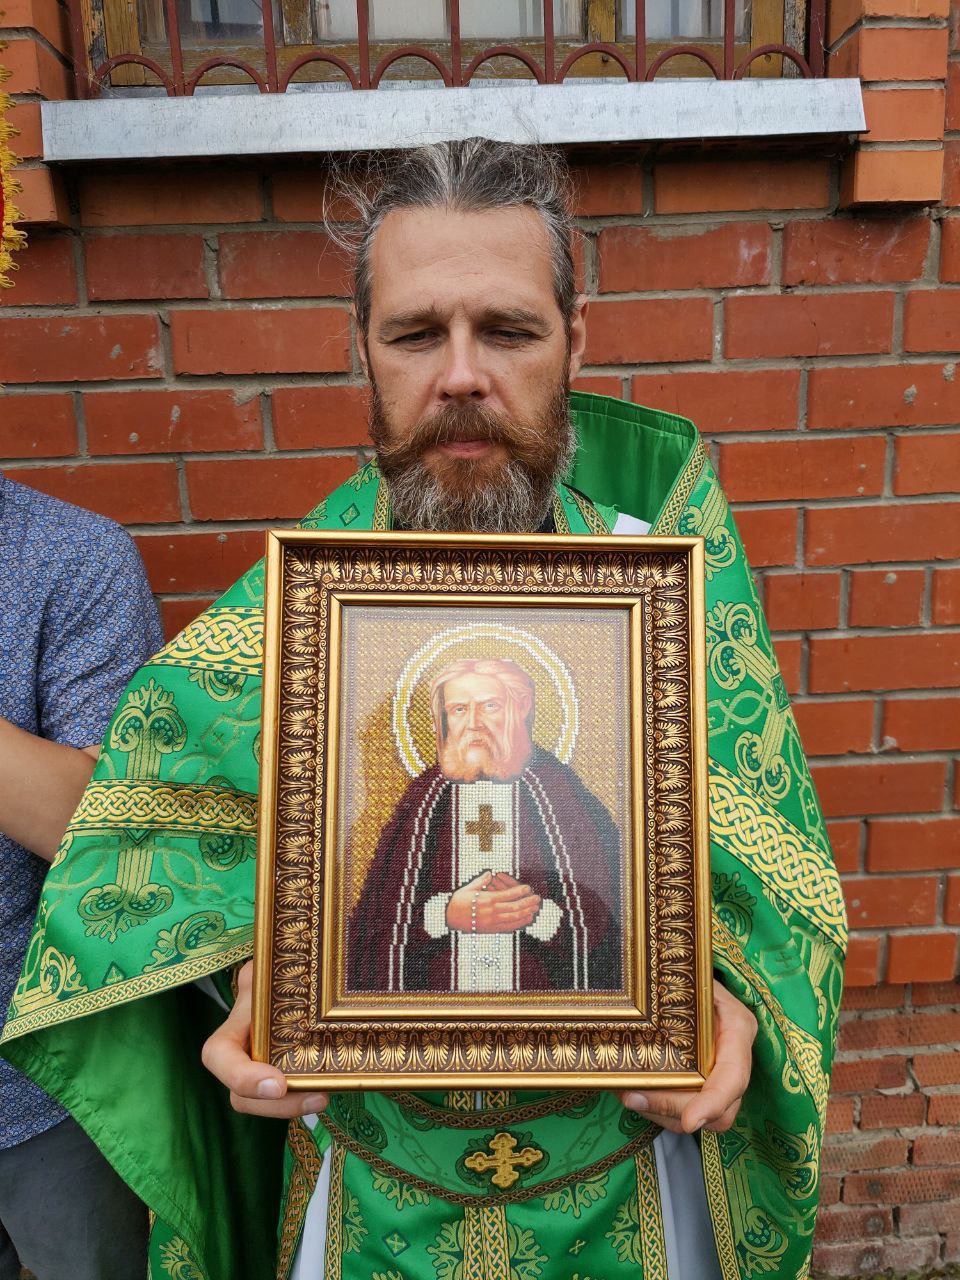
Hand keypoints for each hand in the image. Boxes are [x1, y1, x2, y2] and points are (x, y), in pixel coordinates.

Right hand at [200, 960, 327, 1117]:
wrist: (293, 971)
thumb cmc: (281, 964)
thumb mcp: (274, 963)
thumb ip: (276, 970)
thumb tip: (289, 966)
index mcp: (237, 1019)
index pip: (218, 1055)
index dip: (241, 1076)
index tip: (278, 1084)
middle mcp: (242, 1049)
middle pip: (241, 1095)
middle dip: (278, 1105)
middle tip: (319, 1097)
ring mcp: (260, 1066)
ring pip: (263, 1103)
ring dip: (293, 1106)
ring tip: (325, 1095)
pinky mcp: (283, 1073)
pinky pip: (286, 1096)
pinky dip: (303, 1097)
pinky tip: (330, 1088)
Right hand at [445, 870, 541, 932]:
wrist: (450, 918)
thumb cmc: (459, 901)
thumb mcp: (469, 888)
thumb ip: (482, 881)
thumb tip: (491, 873)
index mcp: (488, 899)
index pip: (508, 895)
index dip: (520, 891)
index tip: (528, 888)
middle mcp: (492, 911)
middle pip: (514, 907)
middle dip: (528, 902)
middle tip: (537, 898)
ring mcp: (493, 921)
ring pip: (514, 918)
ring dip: (526, 913)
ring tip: (535, 909)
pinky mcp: (492, 929)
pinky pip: (509, 927)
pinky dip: (519, 923)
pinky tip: (526, 920)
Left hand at [618, 979, 756, 1133]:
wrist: (692, 976)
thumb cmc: (688, 973)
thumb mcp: (687, 978)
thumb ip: (670, 998)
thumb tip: (633, 1022)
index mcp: (738, 1029)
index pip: (733, 1077)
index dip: (713, 1102)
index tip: (690, 1121)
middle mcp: (735, 1060)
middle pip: (717, 1110)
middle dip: (672, 1109)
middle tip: (631, 1095)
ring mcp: (720, 1078)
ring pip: (697, 1118)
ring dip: (658, 1112)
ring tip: (625, 1090)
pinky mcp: (702, 1088)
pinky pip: (684, 1112)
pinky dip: (655, 1108)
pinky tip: (633, 1090)